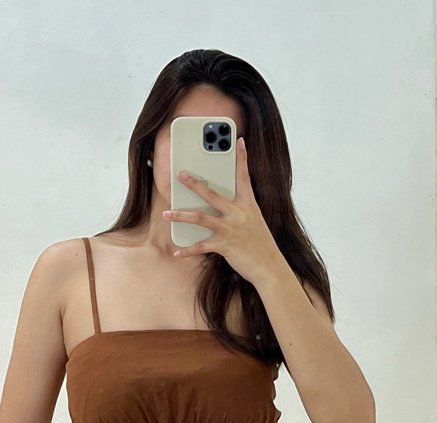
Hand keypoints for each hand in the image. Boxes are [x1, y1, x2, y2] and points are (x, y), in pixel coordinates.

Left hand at [162, 137, 283, 285]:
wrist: (269, 267)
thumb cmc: (260, 245)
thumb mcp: (254, 222)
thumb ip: (239, 211)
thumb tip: (219, 207)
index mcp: (249, 205)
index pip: (244, 177)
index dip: (242, 158)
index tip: (238, 141)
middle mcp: (239, 214)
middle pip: (212, 194)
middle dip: (194, 183)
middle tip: (180, 174)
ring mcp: (231, 229)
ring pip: (201, 218)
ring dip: (181, 215)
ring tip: (166, 213)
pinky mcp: (225, 246)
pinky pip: (201, 246)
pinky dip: (187, 250)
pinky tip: (176, 252)